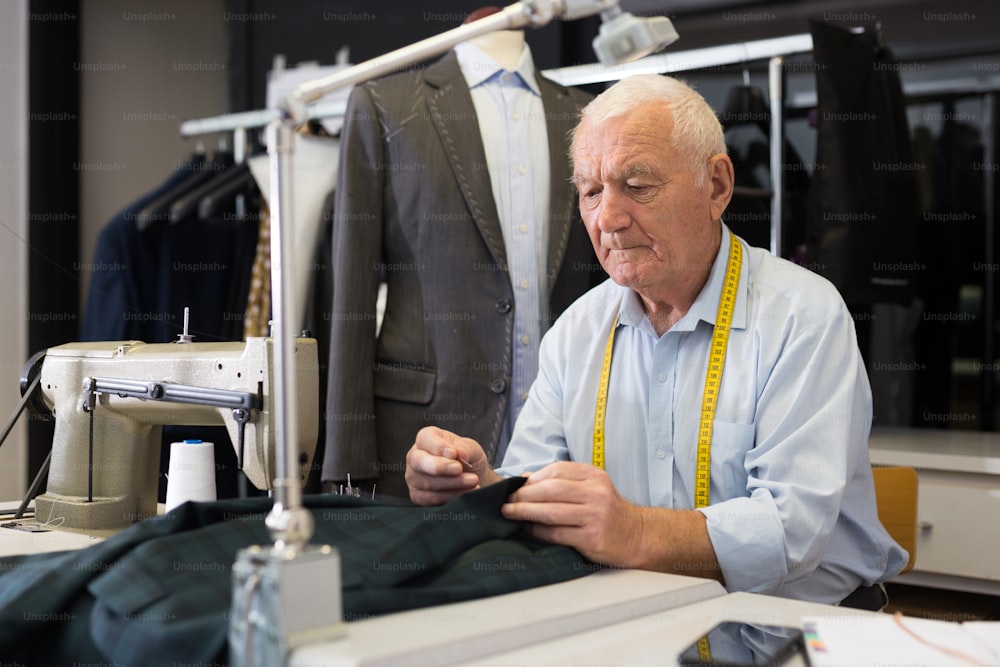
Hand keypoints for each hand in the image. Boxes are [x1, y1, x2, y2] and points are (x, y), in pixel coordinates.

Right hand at [405, 426, 491, 504]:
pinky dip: (451, 496)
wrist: (471, 478)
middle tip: (459, 468)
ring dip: (453, 483)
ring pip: (428, 483)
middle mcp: (415, 457)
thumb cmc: (468, 458)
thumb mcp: (472, 448)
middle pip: (419, 462)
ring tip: (473, 480)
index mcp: (426, 438)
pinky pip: (431, 498)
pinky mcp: (417, 496)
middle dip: (440, 467)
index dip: (438, 447)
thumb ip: (466, 448)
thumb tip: (459, 453)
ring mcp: (413, 478)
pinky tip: (467, 491)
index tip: (454, 453)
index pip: (425, 439)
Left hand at [500, 462, 644, 567]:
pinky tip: (527, 529)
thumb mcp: (590, 488)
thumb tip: (524, 478)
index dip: (532, 478)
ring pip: (551, 511)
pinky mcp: (592, 537)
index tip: (516, 486)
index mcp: (594, 476)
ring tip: (509, 512)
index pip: (556, 471)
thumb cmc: (607, 511)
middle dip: (524, 495)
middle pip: (551, 490)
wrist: (636, 535)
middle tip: (507, 500)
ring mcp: (595, 515)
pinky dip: (538, 530)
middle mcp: (596, 493)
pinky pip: (557, 533)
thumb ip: (561, 481)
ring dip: (525, 512)